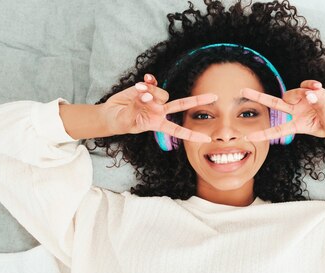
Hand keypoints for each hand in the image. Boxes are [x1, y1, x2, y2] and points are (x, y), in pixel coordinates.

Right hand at [101, 73, 216, 141]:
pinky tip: (144, 80)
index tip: (207, 139)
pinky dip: (149, 81)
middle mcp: (159, 111)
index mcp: (158, 124)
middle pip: (182, 105)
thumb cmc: (120, 123)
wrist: (110, 114)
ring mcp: (154, 99)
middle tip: (214, 96)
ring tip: (139, 93)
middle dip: (198, 100)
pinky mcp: (146, 88)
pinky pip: (152, 82)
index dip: (192, 135)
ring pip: (161, 92)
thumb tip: (147, 96)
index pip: (178, 130)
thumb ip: (139, 109)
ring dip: (152, 91)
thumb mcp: (128, 122)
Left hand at [239, 80, 324, 142]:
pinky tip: (318, 86)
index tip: (247, 138)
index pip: (277, 130)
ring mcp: (303, 101)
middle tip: (242, 91)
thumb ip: (319, 107)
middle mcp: (297, 112)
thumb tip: (310, 94)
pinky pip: (304, 85)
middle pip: (274, 103)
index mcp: (298, 125)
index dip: (263, 134)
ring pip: (292, 92)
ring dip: (302, 91)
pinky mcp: (311, 92)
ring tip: (318, 92)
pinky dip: (310, 84)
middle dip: (258, 97)